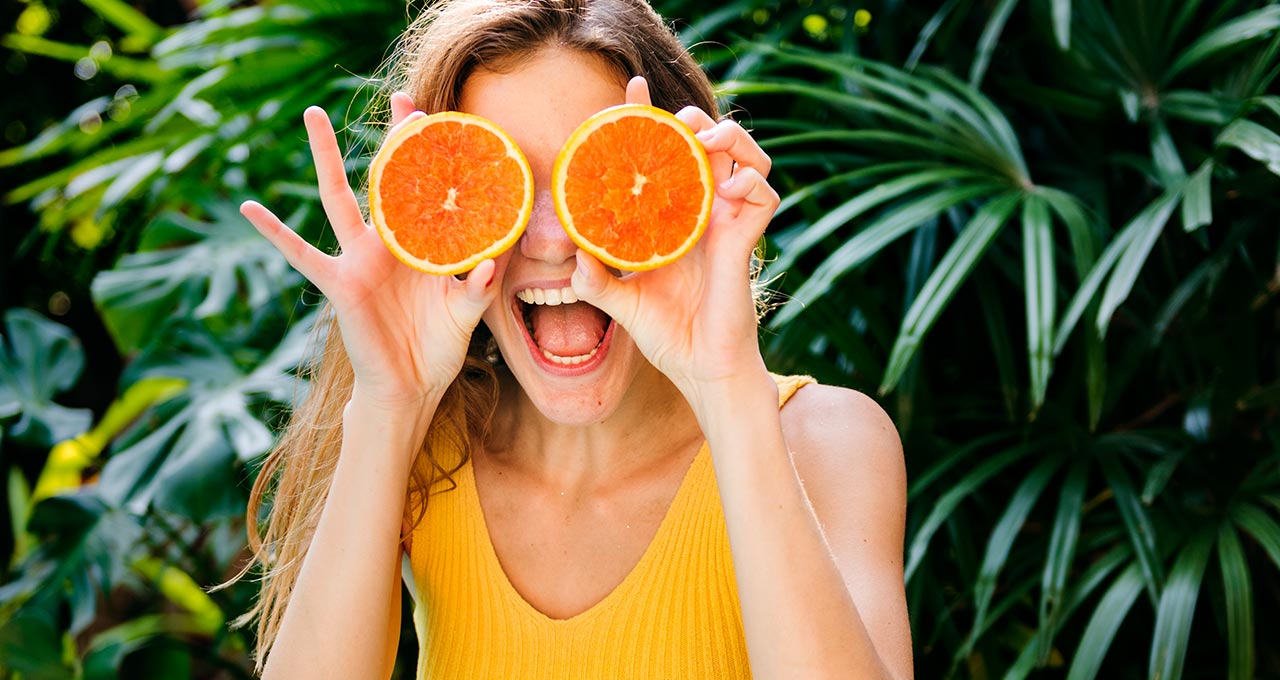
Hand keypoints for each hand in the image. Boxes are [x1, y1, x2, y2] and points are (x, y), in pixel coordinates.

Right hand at [240, 93, 499, 411]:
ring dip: (327, 156)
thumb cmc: (438, 347)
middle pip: (389, 179)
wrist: (410, 388)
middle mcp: (389, 243)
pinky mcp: (340, 284)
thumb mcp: (466, 311)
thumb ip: (478, 286)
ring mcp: (360, 259)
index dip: (438, 161)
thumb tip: (491, 262)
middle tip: (402, 96)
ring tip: (312, 115)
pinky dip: (276, 233)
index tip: (451, 121)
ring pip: (339, 198)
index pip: (430, 191)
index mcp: (422, 245)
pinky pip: (302, 255)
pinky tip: (250, 208)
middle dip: (395, 140)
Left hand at [570, 77, 779, 407]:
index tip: (631, 90)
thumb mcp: (621, 304)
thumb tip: (572, 260)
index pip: (665, 154)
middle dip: (695, 118)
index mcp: (674, 217)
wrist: (700, 370)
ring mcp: (729, 223)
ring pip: (748, 156)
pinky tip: (726, 188)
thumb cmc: (667, 335)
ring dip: (731, 137)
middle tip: (674, 121)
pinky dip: (749, 182)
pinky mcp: (748, 241)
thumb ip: (597, 282)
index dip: (650, 118)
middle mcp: (704, 213)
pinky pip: (763, 195)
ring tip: (706, 140)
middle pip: (711, 143)